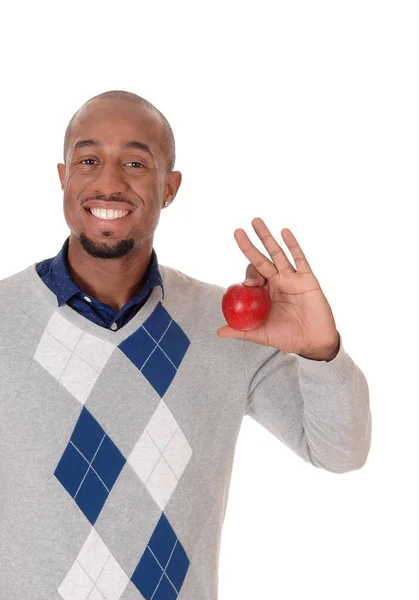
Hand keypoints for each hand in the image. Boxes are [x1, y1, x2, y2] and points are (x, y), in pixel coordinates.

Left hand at [217, 218, 339, 360]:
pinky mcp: (307, 279)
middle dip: (249, 245)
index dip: (248, 276)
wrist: (314, 342)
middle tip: (237, 231)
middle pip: (261, 259)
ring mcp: (292, 278)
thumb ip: (241, 331)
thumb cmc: (288, 337)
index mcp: (266, 293)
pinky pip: (299, 259)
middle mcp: (278, 282)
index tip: (248, 285)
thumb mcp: (261, 334)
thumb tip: (219, 331)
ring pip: (277, 254)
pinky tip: (284, 232)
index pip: (253, 276)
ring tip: (255, 221)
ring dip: (266, 237)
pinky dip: (292, 245)